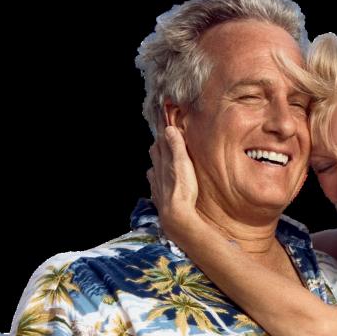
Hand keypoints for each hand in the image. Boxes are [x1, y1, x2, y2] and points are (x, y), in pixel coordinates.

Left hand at [148, 126, 200, 241]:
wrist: (176, 215)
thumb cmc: (182, 188)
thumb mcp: (182, 164)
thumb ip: (176, 147)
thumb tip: (168, 128)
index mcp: (163, 161)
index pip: (161, 141)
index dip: (163, 131)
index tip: (164, 121)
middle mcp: (157, 171)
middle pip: (155, 153)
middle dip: (159, 144)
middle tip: (164, 137)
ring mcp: (157, 184)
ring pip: (154, 168)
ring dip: (158, 161)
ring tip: (162, 157)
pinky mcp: (159, 196)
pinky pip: (155, 183)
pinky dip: (157, 178)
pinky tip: (160, 181)